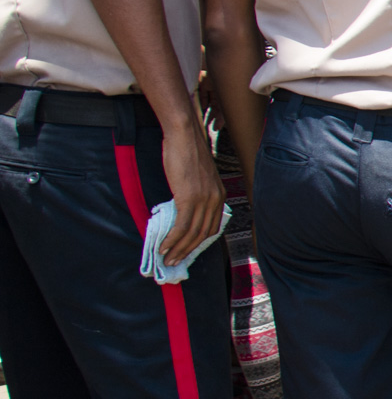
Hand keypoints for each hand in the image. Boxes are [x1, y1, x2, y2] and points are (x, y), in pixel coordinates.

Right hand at [158, 123, 224, 265]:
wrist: (184, 136)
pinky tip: (164, 246)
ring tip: (166, 258)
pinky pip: (182, 225)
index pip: (213, 227)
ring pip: (192, 233)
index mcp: (219, 196)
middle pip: (203, 234)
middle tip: (173, 262)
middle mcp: (215, 199)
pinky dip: (172, 239)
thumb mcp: (197, 178)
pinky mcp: (189, 197)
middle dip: (188, 251)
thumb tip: (183, 210)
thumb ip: (195, 194)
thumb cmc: (186, 153)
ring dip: (178, 249)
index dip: (199, 243)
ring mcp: (204, 199)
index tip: (187, 252)